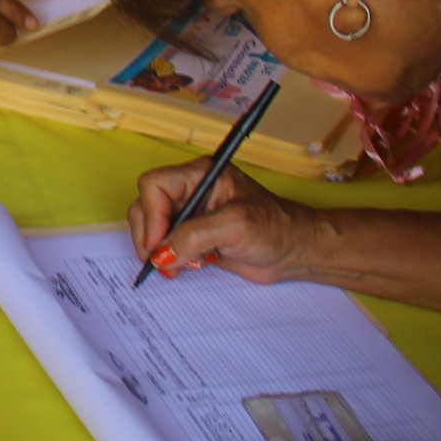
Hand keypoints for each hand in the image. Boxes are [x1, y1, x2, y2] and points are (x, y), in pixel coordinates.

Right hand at [127, 157, 307, 283]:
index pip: (154, 185)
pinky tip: (193, 264)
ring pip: (152, 229)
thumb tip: (161, 254)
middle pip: (146, 207)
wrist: (294, 250)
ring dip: (161, 251)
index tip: (159, 243)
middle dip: (151, 237)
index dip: (151, 214)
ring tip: (183, 265)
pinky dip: (171, 259)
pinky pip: (165, 246)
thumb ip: (194, 236)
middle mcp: (190, 191)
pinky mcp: (192, 236)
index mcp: (200, 175)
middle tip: (162, 262)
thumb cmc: (275, 227)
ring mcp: (189, 214)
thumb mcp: (235, 226)